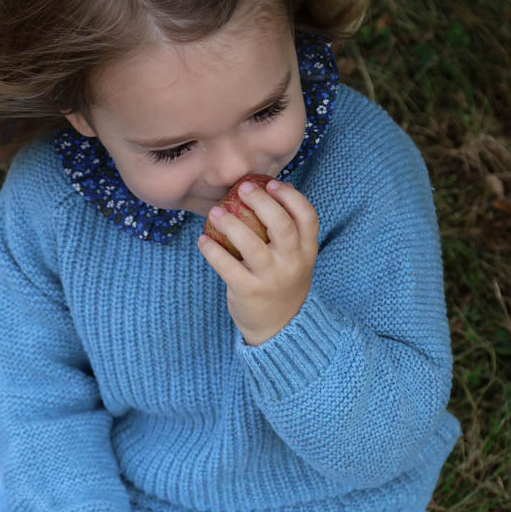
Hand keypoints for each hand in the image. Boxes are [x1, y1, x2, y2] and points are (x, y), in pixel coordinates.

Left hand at [197, 179, 318, 345]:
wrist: (279, 327)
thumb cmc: (282, 284)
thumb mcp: (296, 261)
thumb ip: (288, 235)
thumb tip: (259, 193)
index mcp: (306, 252)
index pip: (307, 216)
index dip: (291, 196)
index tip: (271, 184)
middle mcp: (292, 263)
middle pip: (281, 225)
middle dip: (262, 202)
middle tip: (243, 188)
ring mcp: (270, 278)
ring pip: (251, 244)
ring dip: (231, 224)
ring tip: (215, 213)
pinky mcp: (248, 291)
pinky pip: (227, 266)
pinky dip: (212, 251)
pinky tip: (203, 240)